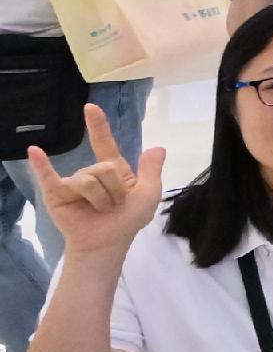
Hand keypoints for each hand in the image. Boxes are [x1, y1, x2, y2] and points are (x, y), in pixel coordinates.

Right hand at [24, 108, 166, 255]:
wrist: (107, 244)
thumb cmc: (128, 220)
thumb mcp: (148, 195)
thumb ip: (152, 171)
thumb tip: (157, 147)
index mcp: (113, 170)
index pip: (104, 143)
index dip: (98, 126)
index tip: (91, 107)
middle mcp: (91, 173)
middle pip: (104, 168)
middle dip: (115, 190)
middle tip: (114, 206)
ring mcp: (72, 182)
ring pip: (89, 180)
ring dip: (101, 199)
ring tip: (100, 210)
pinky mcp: (57, 193)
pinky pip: (48, 176)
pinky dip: (41, 164)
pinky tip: (34, 151)